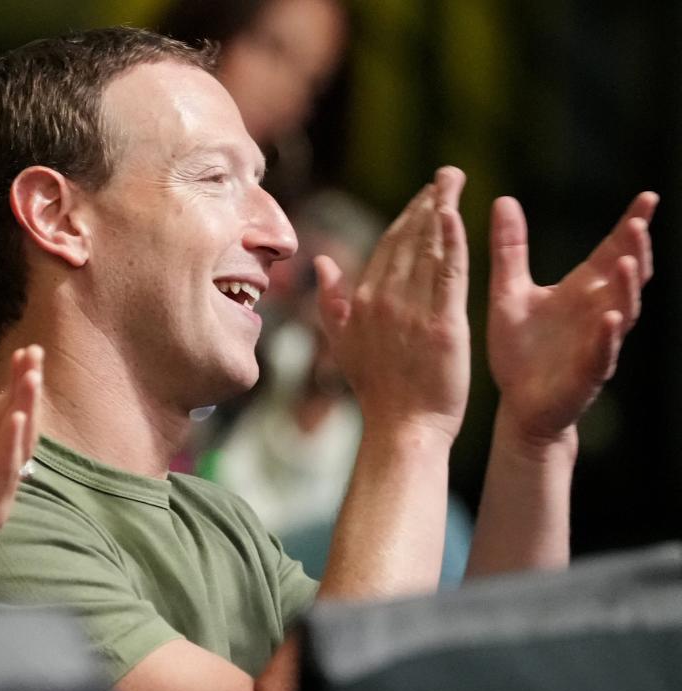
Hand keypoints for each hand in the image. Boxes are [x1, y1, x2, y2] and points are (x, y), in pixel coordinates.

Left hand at [0, 346, 42, 593]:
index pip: (6, 404)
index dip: (18, 378)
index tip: (28, 348)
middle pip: (19, 418)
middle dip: (28, 387)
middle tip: (36, 356)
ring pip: (19, 444)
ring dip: (26, 411)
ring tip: (31, 381)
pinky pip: (6, 476)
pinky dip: (11, 449)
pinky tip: (15, 425)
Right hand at [314, 167, 470, 441]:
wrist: (402, 429)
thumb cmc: (377, 391)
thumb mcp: (344, 345)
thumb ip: (332, 301)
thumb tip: (321, 261)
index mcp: (363, 302)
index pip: (387, 247)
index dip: (407, 216)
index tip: (426, 194)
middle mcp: (384, 300)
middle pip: (408, 239)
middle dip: (427, 201)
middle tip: (447, 173)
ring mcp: (413, 311)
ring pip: (428, 249)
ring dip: (441, 210)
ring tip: (454, 182)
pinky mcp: (444, 325)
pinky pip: (448, 273)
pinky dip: (452, 241)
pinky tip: (457, 215)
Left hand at [487, 192, 657, 443]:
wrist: (518, 404)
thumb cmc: (519, 349)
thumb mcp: (509, 292)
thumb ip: (509, 250)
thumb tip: (503, 199)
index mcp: (582, 291)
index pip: (612, 252)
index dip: (631, 226)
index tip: (648, 197)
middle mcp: (597, 312)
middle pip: (627, 277)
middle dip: (636, 251)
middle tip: (640, 223)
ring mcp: (597, 343)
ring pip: (622, 312)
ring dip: (627, 288)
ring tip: (630, 262)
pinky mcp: (586, 373)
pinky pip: (601, 353)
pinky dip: (606, 336)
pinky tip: (610, 318)